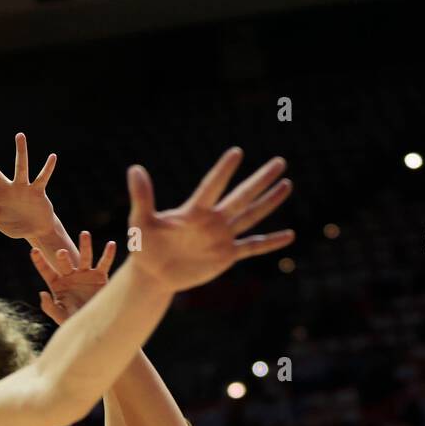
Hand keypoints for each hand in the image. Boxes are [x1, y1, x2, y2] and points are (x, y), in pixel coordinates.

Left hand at [0, 132, 57, 241]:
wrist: (37, 230)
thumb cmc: (16, 225)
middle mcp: (6, 189)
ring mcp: (22, 189)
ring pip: (20, 167)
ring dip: (21, 152)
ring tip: (20, 136)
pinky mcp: (37, 192)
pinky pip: (42, 178)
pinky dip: (48, 168)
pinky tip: (52, 157)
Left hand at [32, 235, 116, 324]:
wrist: (96, 325)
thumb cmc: (75, 321)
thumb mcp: (60, 317)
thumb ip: (49, 307)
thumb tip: (42, 293)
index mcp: (57, 284)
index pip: (46, 270)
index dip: (40, 261)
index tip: (34, 251)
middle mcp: (70, 276)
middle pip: (66, 262)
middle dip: (63, 257)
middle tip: (62, 253)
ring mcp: (86, 274)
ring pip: (85, 257)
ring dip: (85, 245)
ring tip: (85, 234)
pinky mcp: (100, 277)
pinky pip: (104, 263)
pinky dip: (108, 254)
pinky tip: (111, 244)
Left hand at [126, 148, 293, 291]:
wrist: (154, 272)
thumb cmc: (144, 245)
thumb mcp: (140, 221)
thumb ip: (142, 196)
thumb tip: (134, 169)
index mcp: (194, 211)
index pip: (212, 187)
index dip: (223, 171)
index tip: (237, 153)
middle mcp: (213, 220)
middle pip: (241, 196)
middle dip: (260, 180)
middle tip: (279, 162)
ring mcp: (222, 237)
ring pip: (251, 216)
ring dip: (269, 202)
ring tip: (287, 185)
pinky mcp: (227, 256)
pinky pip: (253, 247)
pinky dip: (271, 242)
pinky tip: (289, 235)